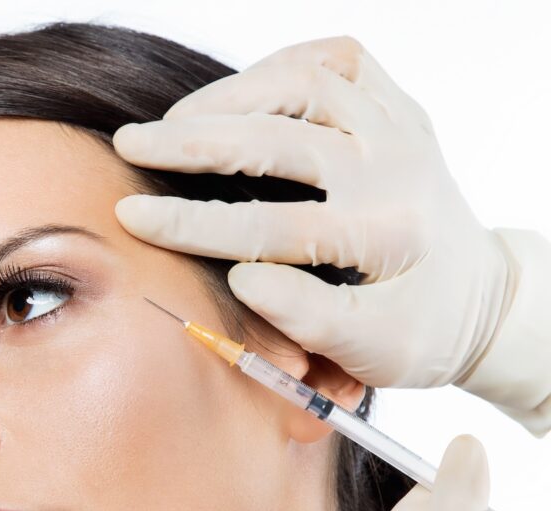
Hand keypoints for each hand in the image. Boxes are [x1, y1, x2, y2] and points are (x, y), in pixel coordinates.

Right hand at [111, 36, 518, 391]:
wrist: (477, 298)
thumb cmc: (419, 331)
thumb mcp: (372, 351)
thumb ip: (308, 319)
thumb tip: (242, 280)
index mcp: (384, 237)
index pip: (268, 226)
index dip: (192, 223)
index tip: (132, 217)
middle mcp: (395, 170)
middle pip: (279, 138)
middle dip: (193, 142)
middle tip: (133, 144)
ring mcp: (399, 130)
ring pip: (306, 83)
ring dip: (231, 95)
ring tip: (175, 121)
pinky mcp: (398, 110)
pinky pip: (341, 60)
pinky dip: (282, 66)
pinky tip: (240, 92)